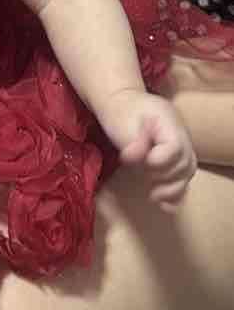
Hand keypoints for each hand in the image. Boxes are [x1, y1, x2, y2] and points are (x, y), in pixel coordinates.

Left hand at [99, 89, 197, 208]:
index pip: (175, 148)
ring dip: (171, 188)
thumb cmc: (122, 112)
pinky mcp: (173, 159)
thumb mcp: (123, 122)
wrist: (122, 104)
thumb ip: (132, 142)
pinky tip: (165, 205)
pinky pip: (182, 178)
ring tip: (154, 195)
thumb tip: (137, 159)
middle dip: (163, 175)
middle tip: (142, 172)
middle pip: (184, 165)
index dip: (160, 160)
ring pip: (186, 174)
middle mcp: (182, 137)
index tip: (142, 160)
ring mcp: (181, 148)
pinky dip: (175, 194)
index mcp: (170, 124)